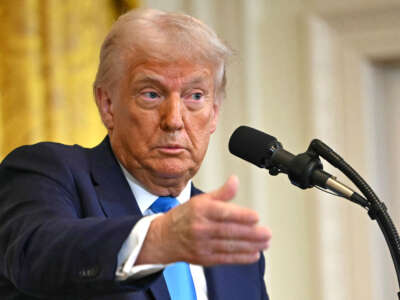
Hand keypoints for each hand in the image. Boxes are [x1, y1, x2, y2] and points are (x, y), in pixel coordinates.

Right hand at [135, 175, 271, 265]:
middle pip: (229, 231)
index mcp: (201, 210)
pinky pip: (225, 258)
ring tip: (264, 243)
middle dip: (250, 234)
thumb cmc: (184, 217)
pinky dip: (241, 257)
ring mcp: (203, 245)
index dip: (241, 215)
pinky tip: (253, 254)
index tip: (256, 217)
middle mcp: (201, 228)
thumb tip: (235, 181)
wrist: (164, 238)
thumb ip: (222, 193)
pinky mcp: (205, 258)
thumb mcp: (201, 199)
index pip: (223, 213)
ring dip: (250, 246)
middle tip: (266, 233)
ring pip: (229, 246)